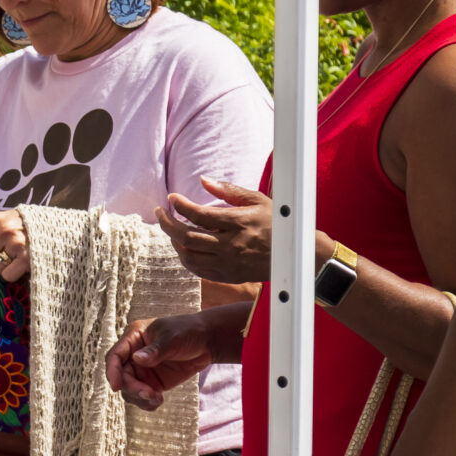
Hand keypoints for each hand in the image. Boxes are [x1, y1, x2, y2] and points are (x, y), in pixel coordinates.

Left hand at [0, 210, 30, 282]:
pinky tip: (25, 264)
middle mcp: (2, 229)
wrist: (60, 228)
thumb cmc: (27, 229)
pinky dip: (15, 274)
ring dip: (7, 267)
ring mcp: (15, 242)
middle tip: (13, 253)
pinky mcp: (27, 257)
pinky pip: (7, 275)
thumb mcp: (3, 224)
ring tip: (20, 257)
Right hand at [105, 313, 218, 410]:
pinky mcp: (153, 382)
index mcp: (133, 338)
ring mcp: (142, 370)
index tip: (116, 386)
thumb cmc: (187, 332)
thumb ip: (156, 350)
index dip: (112, 371)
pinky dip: (147, 403)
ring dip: (139, 398)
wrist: (206, 342)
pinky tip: (159, 401)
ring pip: (130, 389)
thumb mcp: (172, 338)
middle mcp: (133, 355)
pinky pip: (143, 396)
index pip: (115, 356)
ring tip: (157, 399)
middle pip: (122, 376)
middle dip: (132, 388)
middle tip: (150, 394)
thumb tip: (136, 359)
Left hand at [157, 177, 273, 284]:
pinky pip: (199, 270)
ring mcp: (229, 263)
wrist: (295, 255)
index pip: (199, 215)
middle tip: (160, 213)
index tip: (171, 198)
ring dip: (174, 241)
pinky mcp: (230, 276)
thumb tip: (203, 180)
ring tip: (171, 229)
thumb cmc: (276, 222)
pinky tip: (183, 246)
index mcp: (238, 223)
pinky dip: (186, 258)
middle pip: (187, 237)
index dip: (180, 205)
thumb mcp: (257, 200)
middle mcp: (231, 245)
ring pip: (189, 255)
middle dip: (167, 223)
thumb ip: (228, 191)